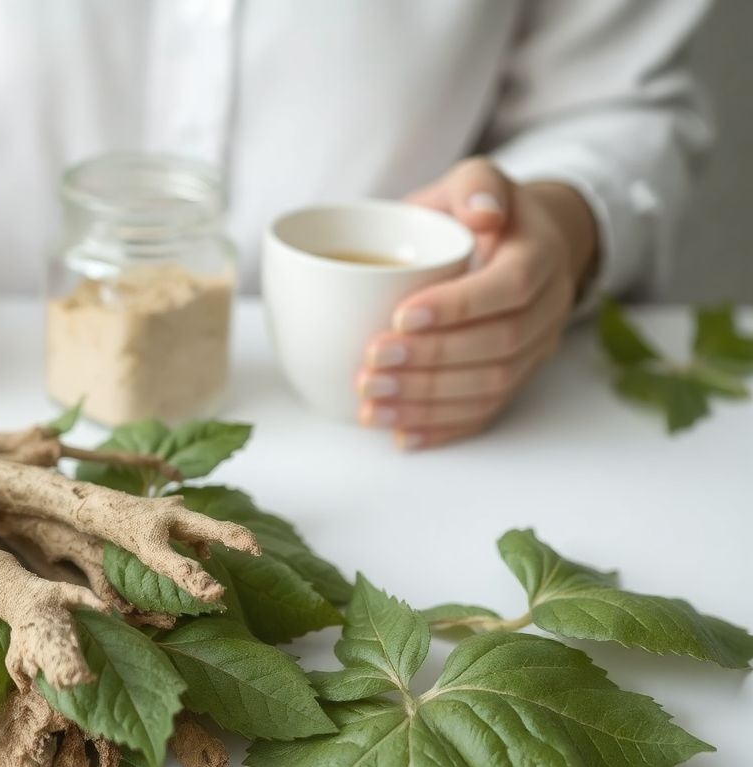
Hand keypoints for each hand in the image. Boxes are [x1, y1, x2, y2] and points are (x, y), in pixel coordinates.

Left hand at [356, 158, 598, 447]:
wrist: (519, 242)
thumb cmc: (481, 211)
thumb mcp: (475, 179)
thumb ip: (475, 184)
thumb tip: (483, 212)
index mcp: (539, 255)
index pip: (509, 286)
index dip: (457, 307)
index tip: (399, 317)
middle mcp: (547, 307)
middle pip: (498, 346)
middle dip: (431, 361)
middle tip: (371, 365)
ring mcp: (535, 349)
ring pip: (491, 386)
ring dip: (428, 402)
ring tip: (371, 403)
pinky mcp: (516, 379)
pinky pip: (486, 413)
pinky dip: (443, 429)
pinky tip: (401, 436)